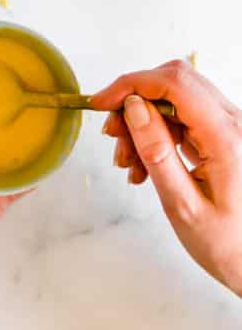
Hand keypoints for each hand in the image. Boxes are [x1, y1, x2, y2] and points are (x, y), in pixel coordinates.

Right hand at [94, 60, 241, 294]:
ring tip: (128, 163)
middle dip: (134, 102)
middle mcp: (234, 124)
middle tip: (112, 136)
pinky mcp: (226, 137)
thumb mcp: (182, 205)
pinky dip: (158, 133)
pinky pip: (185, 118)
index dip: (132, 84)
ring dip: (143, 122)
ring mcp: (232, 128)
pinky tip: (145, 164)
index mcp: (226, 138)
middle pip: (175, 83)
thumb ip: (157, 152)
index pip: (174, 84)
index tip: (101, 103)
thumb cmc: (229, 246)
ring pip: (177, 99)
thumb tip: (133, 107)